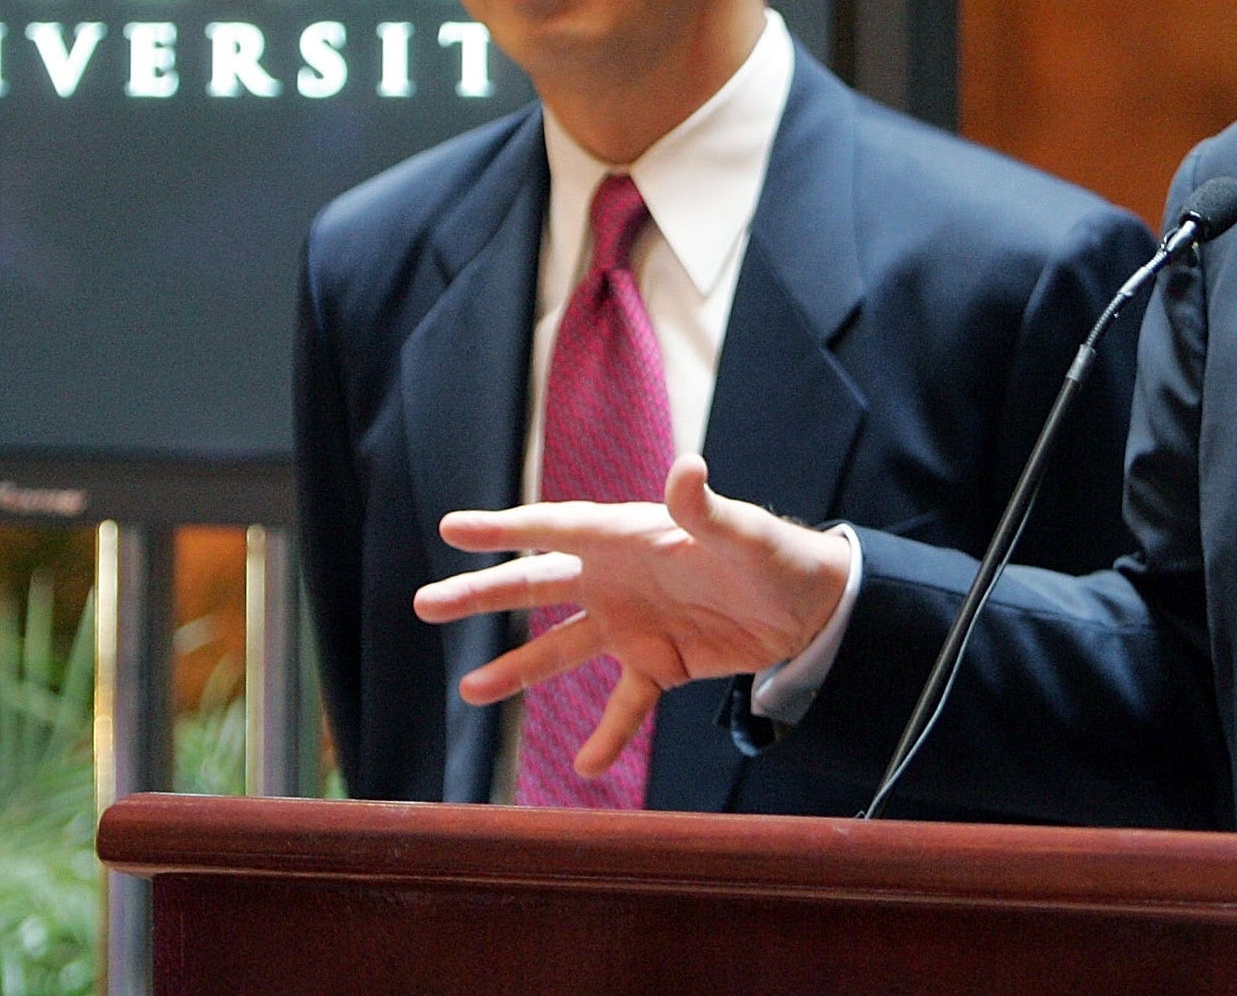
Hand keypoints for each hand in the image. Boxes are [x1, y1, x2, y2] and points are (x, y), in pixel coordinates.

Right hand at [412, 453, 852, 774]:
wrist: (811, 604)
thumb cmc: (774, 554)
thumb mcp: (742, 534)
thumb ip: (707, 510)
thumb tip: (688, 469)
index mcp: (628, 536)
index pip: (553, 528)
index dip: (503, 528)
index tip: (450, 528)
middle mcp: (617, 578)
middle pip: (536, 586)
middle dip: (481, 595)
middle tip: (425, 604)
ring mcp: (632, 624)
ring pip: (561, 649)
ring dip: (518, 670)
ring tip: (471, 692)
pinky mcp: (659, 663)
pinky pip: (623, 704)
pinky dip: (607, 734)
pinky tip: (587, 766)